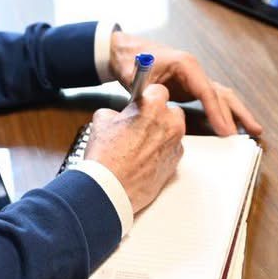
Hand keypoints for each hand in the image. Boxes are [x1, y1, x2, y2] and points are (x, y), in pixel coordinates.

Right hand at [85, 85, 185, 213]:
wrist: (110, 188)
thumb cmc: (105, 157)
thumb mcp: (101, 121)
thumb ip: (116, 112)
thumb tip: (119, 115)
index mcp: (152, 107)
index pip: (159, 90)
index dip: (148, 97)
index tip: (142, 103)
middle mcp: (170, 124)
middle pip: (171, 111)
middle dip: (159, 115)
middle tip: (140, 125)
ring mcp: (175, 144)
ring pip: (174, 131)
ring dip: (162, 134)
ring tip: (140, 145)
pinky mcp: (176, 163)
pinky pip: (173, 150)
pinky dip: (163, 152)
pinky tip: (145, 158)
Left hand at [108, 31, 263, 137]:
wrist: (125, 51)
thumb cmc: (131, 61)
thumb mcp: (138, 77)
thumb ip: (150, 93)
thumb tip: (161, 110)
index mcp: (185, 64)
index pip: (207, 92)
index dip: (217, 113)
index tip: (226, 131)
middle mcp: (194, 70)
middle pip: (222, 93)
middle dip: (239, 113)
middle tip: (255, 131)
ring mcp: (194, 78)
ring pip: (221, 96)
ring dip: (237, 112)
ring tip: (254, 129)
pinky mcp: (190, 86)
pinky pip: (211, 99)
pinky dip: (222, 112)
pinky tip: (232, 125)